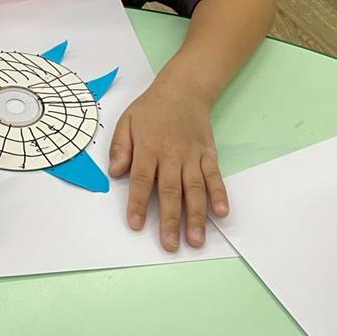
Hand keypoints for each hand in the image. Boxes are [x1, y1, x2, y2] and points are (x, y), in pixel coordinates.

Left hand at [108, 82, 228, 250]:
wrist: (183, 90)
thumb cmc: (151, 109)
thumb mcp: (126, 121)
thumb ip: (119, 147)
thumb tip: (115, 172)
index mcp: (148, 147)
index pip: (141, 179)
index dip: (138, 203)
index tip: (136, 225)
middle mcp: (171, 154)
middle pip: (170, 190)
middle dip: (171, 220)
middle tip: (170, 245)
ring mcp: (192, 156)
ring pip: (195, 189)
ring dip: (197, 216)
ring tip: (196, 240)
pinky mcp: (208, 154)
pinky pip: (215, 176)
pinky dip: (219, 194)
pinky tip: (221, 212)